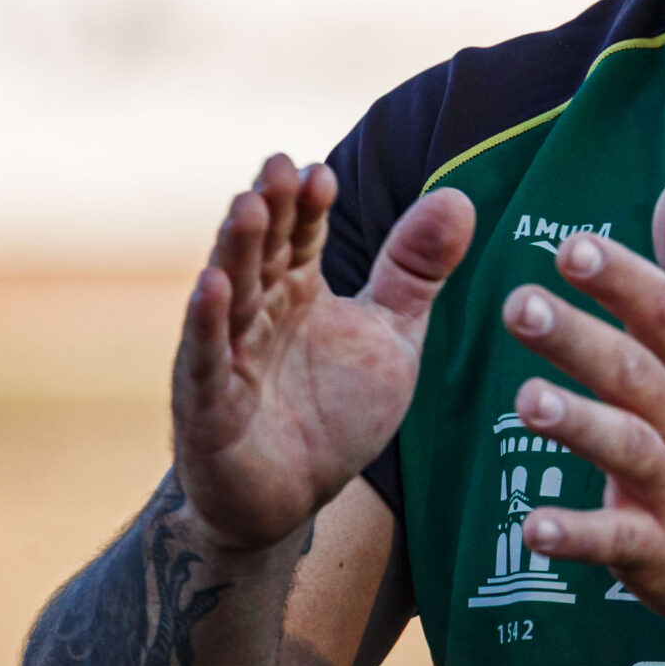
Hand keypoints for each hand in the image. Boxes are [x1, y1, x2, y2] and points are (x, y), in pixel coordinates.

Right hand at [173, 155, 473, 551]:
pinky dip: (205, 325)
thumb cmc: (335, 411)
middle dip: (271, 210)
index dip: (310, 206)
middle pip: (264, 253)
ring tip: (247, 207)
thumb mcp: (391, 336)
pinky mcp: (207, 405)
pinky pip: (204, 361)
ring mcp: (228, 356)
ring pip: (231, 295)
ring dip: (237, 251)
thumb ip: (416, 270)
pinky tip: (208, 287)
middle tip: (278, 166)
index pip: (304, 236)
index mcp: (299, 291)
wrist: (290, 499)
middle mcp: (259, 313)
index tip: (320, 173)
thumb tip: (459, 196)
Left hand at [498, 176, 664, 626]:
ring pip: (626, 449)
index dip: (621, 278)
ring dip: (578, 424)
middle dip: (579, 338)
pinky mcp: (657, 549)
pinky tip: (533, 527)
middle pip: (634, 371)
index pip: (664, 312)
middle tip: (520, 304)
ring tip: (525, 401)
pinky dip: (577, 535)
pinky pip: (615, 540)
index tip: (573, 246)